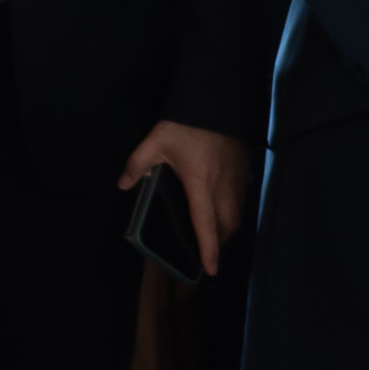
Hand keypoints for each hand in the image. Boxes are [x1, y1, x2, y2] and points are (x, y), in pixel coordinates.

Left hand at [118, 120, 251, 269]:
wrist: (219, 100)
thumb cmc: (186, 124)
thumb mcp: (155, 142)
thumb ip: (137, 165)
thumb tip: (124, 184)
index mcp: (200, 185)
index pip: (205, 224)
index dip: (208, 249)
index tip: (210, 270)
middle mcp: (222, 187)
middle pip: (226, 225)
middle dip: (219, 244)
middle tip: (208, 255)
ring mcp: (237, 178)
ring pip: (237, 213)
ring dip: (228, 228)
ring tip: (216, 236)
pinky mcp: (245, 169)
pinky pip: (242, 198)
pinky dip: (234, 210)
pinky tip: (226, 207)